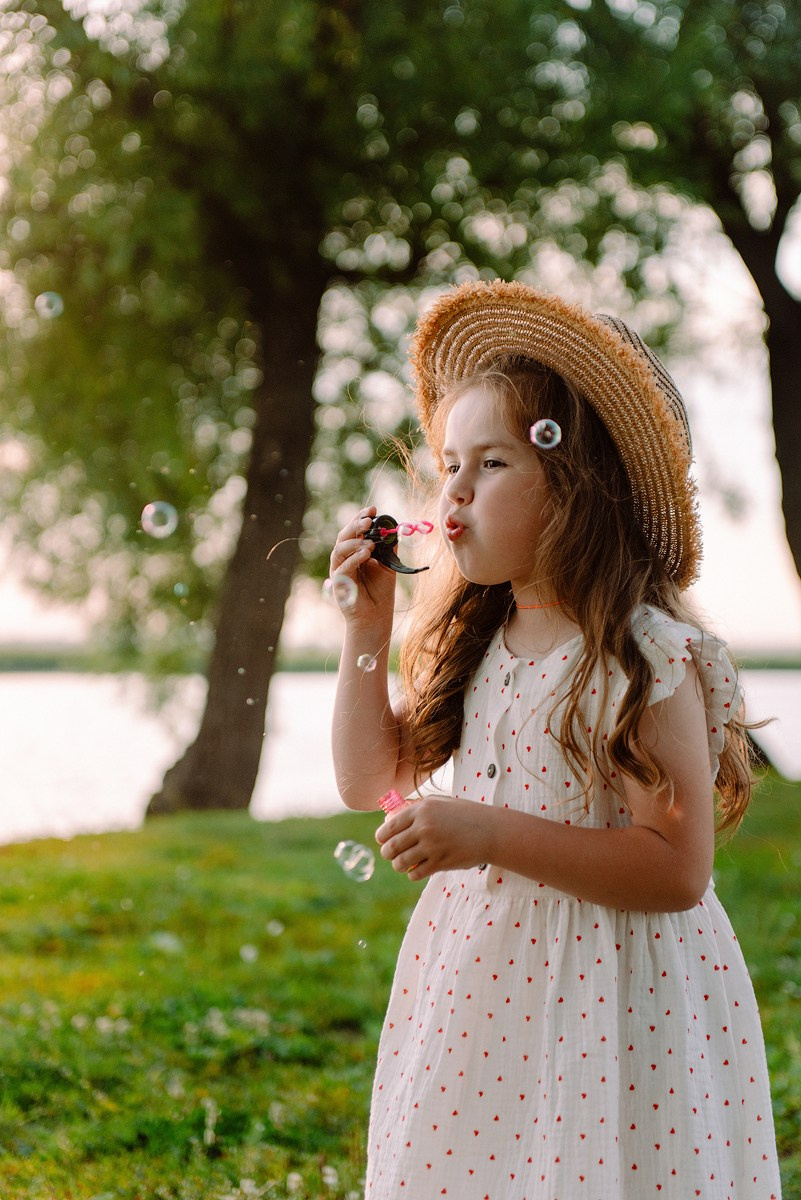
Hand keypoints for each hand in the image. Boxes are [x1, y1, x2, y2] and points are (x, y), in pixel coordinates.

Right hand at [328, 505, 395, 621]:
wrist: (376, 616)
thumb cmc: (380, 592)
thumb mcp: (388, 565)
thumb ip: (388, 548)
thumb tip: (393, 529)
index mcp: (355, 552)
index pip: (355, 530)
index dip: (361, 517)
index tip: (373, 509)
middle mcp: (345, 558)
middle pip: (344, 536)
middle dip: (356, 525)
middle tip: (369, 520)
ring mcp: (340, 570)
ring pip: (339, 549)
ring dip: (355, 542)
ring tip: (371, 543)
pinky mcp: (339, 583)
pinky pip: (343, 567)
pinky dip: (354, 558)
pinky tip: (366, 555)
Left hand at [375, 796, 489, 880]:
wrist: (491, 831)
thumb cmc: (465, 815)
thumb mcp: (440, 803)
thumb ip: (418, 808)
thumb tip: (393, 817)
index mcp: (421, 810)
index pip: (389, 826)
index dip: (382, 837)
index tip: (382, 841)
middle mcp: (423, 827)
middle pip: (390, 847)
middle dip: (387, 853)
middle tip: (391, 854)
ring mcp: (431, 846)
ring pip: (400, 862)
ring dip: (399, 865)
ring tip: (403, 864)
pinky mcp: (440, 862)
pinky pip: (415, 874)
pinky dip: (412, 874)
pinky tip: (417, 870)